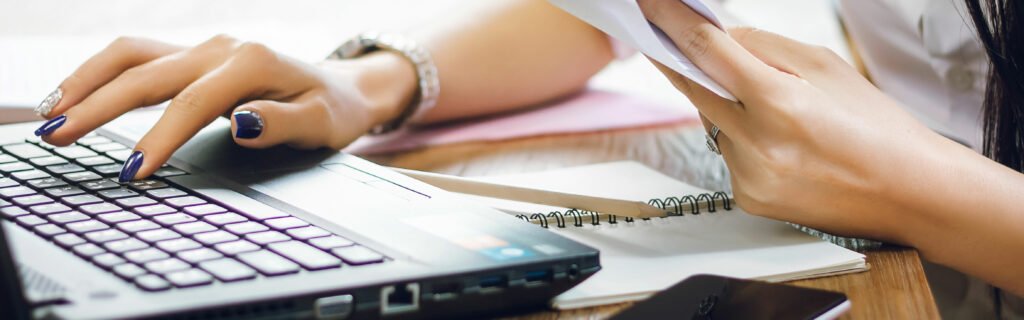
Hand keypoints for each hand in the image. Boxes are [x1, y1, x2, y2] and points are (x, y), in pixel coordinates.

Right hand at [33, 35, 415, 181]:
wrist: (343, 87)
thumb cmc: (332, 109)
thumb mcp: (322, 124)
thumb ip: (283, 124)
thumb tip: (242, 124)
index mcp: (252, 63)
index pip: (193, 104)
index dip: (159, 138)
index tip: (132, 171)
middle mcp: (222, 48)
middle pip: (147, 72)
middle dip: (98, 105)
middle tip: (58, 137)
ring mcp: (205, 49)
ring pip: (132, 55)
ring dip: (88, 81)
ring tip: (50, 115)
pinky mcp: (195, 56)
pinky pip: (138, 58)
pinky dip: (101, 74)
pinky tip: (74, 95)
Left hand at [637, 0, 959, 242]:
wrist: (911, 193)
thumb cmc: (878, 127)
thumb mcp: (827, 67)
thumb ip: (765, 48)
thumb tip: (719, 37)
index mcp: (780, 104)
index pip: (707, 52)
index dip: (672, 22)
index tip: (649, 4)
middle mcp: (757, 144)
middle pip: (695, 87)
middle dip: (680, 58)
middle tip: (666, 34)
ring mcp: (749, 176)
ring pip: (710, 122)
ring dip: (722, 103)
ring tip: (769, 104)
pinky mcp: (747, 198)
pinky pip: (725, 153)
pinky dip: (738, 139)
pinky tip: (777, 142)